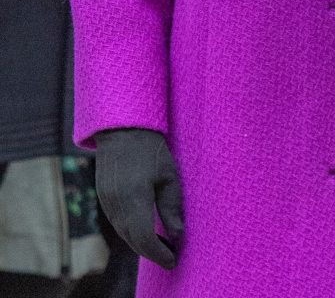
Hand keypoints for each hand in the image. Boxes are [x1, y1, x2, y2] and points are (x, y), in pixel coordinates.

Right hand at [95, 129, 183, 269]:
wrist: (123, 128)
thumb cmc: (151, 149)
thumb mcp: (168, 175)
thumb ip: (171, 207)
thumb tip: (177, 235)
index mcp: (134, 198)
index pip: (145, 239)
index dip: (159, 253)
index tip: (173, 260)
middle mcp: (116, 204)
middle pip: (133, 240)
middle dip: (152, 251)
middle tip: (171, 255)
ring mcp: (106, 201)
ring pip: (123, 233)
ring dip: (140, 243)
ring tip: (162, 244)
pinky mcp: (103, 196)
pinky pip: (117, 223)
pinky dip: (131, 231)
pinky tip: (145, 229)